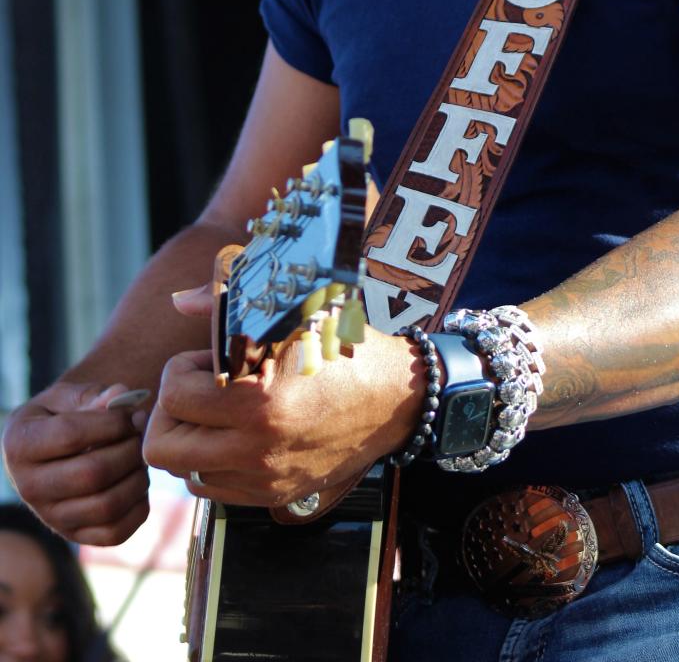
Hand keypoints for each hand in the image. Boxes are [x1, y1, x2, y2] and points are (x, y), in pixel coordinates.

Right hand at [2, 381, 150, 544]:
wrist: (44, 453)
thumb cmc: (59, 417)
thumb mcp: (66, 397)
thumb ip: (92, 395)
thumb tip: (120, 395)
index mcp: (21, 445)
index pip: (72, 435)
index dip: (113, 423)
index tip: (133, 414)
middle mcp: (29, 487)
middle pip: (93, 474)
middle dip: (129, 449)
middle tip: (140, 434)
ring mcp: (50, 517)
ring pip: (106, 506)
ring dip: (137, 478)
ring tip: (140, 458)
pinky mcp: (73, 535)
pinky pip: (114, 533)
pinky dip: (138, 508)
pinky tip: (137, 482)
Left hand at [143, 327, 424, 507]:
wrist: (397, 399)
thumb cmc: (343, 349)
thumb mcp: (292, 315)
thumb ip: (227, 306)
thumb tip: (178, 301)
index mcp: (257, 400)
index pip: (172, 396)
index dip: (181, 369)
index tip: (209, 359)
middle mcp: (257, 448)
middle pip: (161, 448)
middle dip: (171, 413)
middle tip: (199, 390)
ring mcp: (265, 478)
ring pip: (184, 474)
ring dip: (191, 440)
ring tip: (220, 413)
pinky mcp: (275, 496)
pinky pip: (215, 491)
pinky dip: (214, 463)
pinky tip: (238, 434)